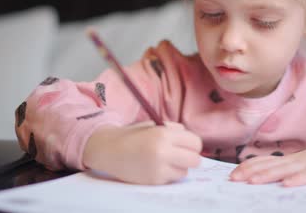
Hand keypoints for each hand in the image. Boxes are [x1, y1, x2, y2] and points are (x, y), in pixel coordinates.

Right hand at [83, 121, 202, 184]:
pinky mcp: (154, 180)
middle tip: (181, 155)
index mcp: (164, 134)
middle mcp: (163, 151)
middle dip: (190, 157)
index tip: (186, 145)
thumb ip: (174, 130)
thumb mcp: (154, 125)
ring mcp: (159, 168)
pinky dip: (168, 174)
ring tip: (165, 161)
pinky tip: (155, 167)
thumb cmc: (133, 135)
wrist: (110, 150)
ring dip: (179, 167)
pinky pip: (172, 179)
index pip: (195, 143)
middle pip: (195, 160)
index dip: (192, 144)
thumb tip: (192, 142)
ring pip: (185, 172)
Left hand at [229, 134, 305, 186]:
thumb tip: (268, 176)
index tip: (232, 174)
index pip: (264, 161)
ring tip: (252, 181)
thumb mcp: (303, 164)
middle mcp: (295, 160)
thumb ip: (287, 169)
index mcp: (290, 160)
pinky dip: (297, 180)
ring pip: (284, 170)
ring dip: (267, 175)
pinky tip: (286, 185)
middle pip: (269, 165)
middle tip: (233, 179)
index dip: (248, 167)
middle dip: (250, 172)